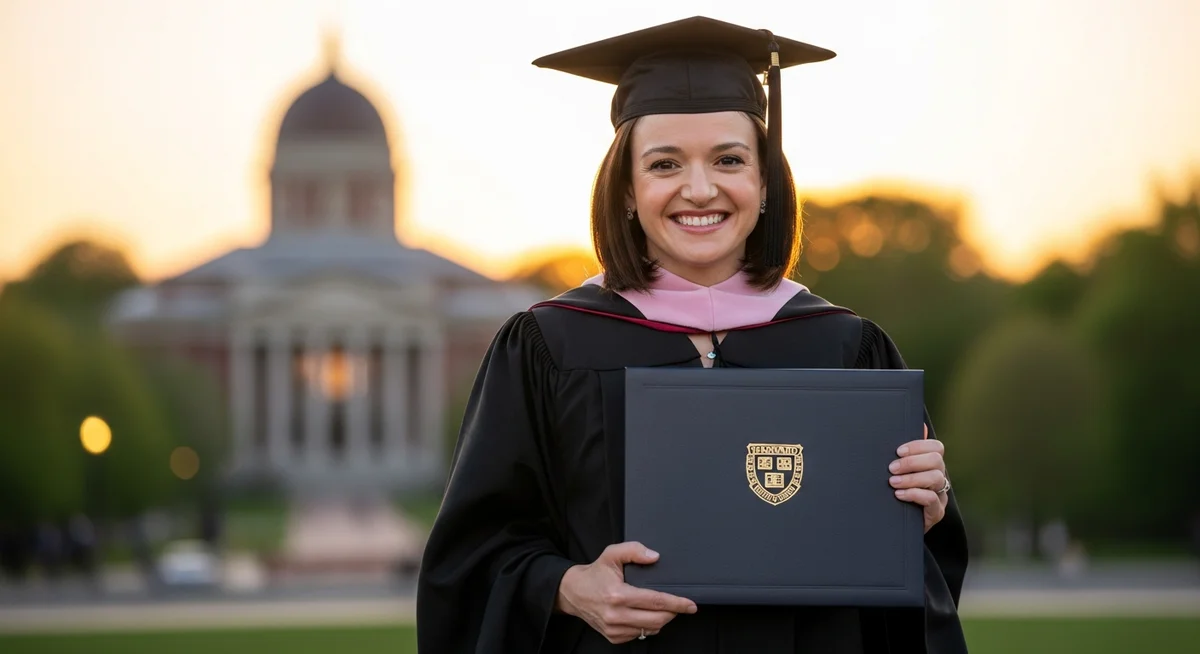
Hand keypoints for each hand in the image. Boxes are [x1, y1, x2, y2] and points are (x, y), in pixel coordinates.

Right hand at [555, 541, 696, 642]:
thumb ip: (634, 550)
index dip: (677, 603)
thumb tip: (654, 556)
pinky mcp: (613, 637)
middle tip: (679, 604)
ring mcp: (614, 629)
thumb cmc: (595, 574)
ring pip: (650, 629)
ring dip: (660, 619)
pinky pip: (639, 635)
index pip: (656, 601)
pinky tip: (644, 615)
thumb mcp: (612, 554)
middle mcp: (616, 615)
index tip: (690, 604)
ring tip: (659, 608)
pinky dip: (647, 626)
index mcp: (618, 595)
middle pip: (657, 619)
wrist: (573, 592)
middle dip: (673, 612)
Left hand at [889, 424, 949, 532]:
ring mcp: (940, 496)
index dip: (918, 446)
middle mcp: (939, 478)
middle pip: (936, 461)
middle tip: (892, 468)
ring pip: (936, 479)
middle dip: (912, 462)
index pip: (936, 447)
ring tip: (893, 482)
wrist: (895, 524)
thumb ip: (907, 452)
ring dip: (912, 478)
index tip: (898, 451)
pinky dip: (914, 494)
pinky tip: (899, 495)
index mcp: (932, 465)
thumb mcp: (900, 471)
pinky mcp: (936, 512)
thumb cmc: (898, 492)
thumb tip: (919, 425)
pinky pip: (932, 499)